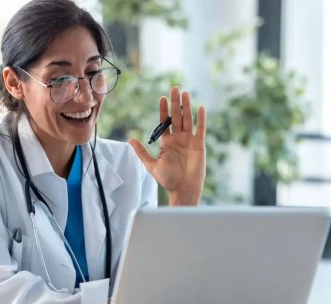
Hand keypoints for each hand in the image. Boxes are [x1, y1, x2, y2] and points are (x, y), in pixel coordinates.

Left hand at [128, 86, 206, 205]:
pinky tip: (201, 108)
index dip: (164, 109)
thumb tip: (129, 140)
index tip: (162, 98)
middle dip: (175, 103)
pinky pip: (200, 129)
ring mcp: (189, 141)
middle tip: (174, 88)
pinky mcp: (199, 145)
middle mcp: (178, 138)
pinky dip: (201, 119)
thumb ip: (142, 152)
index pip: (165, 121)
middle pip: (177, 116)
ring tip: (185, 93)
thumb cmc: (168, 179)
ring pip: (188, 119)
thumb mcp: (151, 165)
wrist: (183, 189)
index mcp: (167, 141)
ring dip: (187, 106)